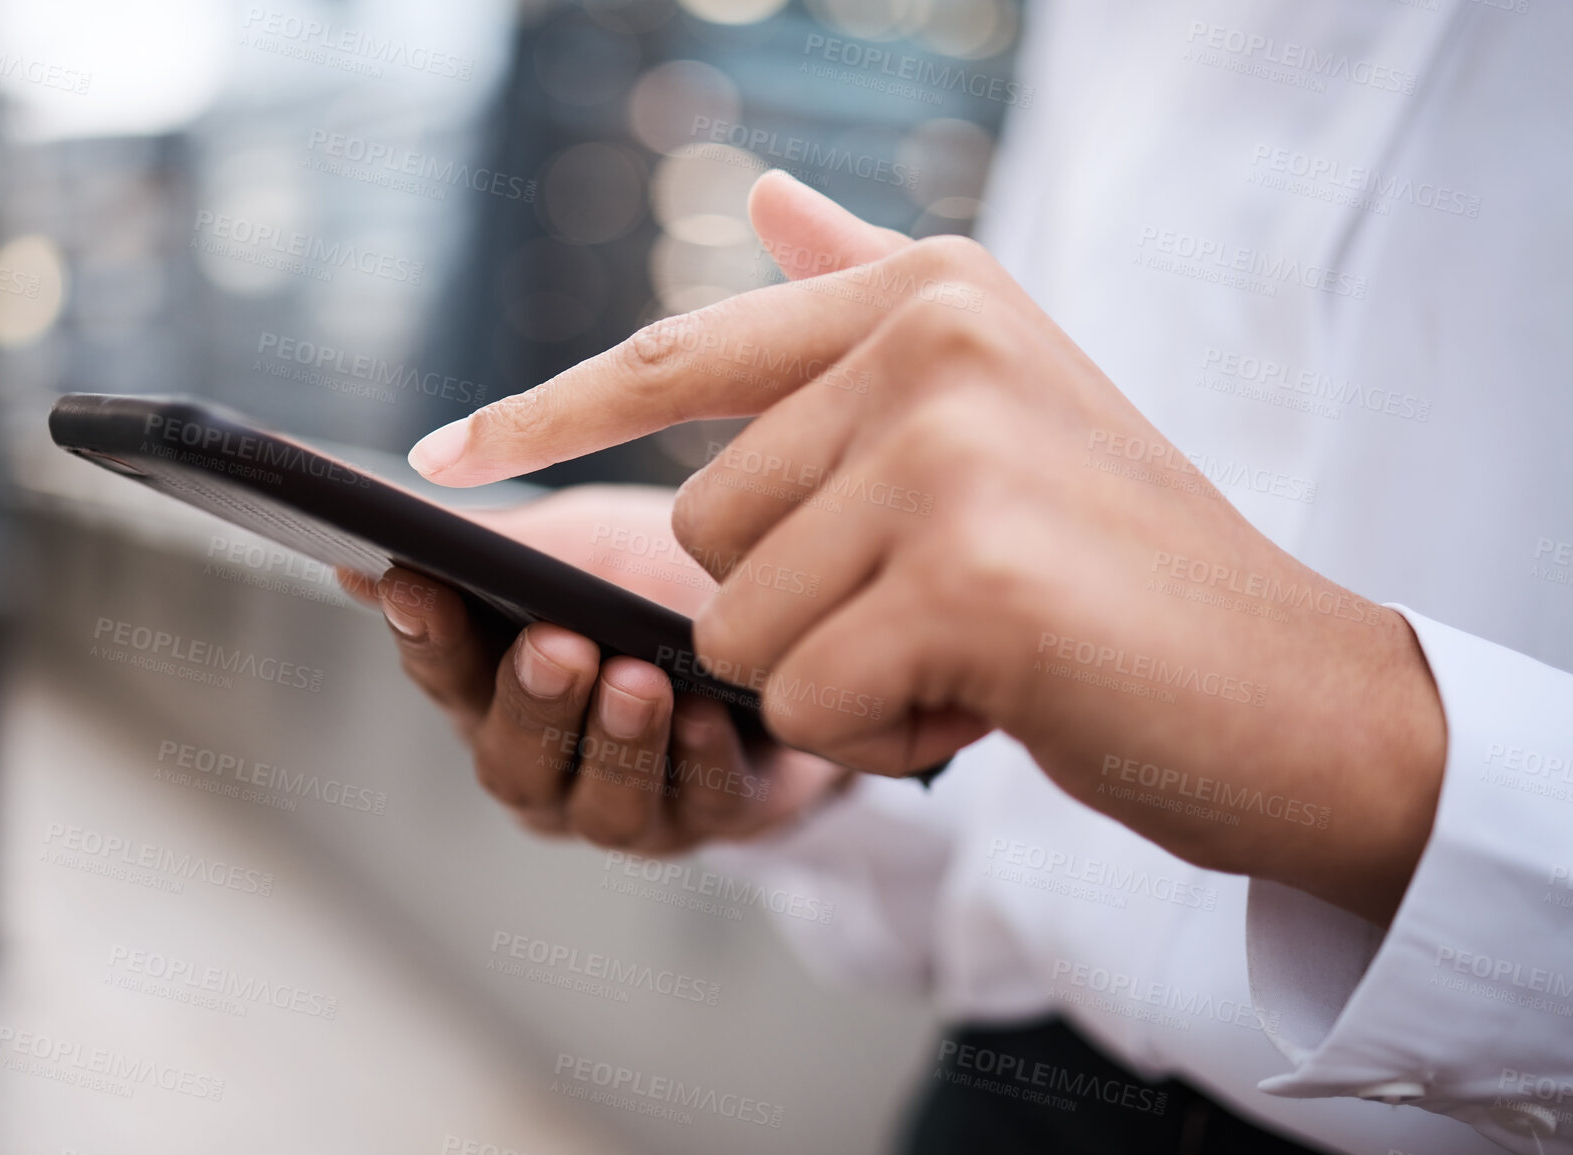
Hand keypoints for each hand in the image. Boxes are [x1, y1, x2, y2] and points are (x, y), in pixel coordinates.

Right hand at [340, 484, 851, 853]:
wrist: (790, 617)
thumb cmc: (656, 583)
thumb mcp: (576, 549)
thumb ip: (486, 554)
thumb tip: (359, 556)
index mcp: (495, 695)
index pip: (442, 674)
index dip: (425, 635)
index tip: (413, 580)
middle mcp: (550, 769)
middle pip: (515, 760)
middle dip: (533, 703)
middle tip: (555, 644)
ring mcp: (632, 807)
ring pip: (605, 805)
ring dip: (618, 742)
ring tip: (636, 681)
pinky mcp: (720, 816)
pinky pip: (706, 805)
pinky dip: (702, 762)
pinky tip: (708, 715)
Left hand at [403, 171, 1446, 924]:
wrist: (1294, 689)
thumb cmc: (1121, 564)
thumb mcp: (997, 403)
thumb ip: (862, 296)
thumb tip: (755, 190)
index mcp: (925, 293)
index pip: (676, 354)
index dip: (546, 412)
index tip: (439, 455)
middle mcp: (930, 342)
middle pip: (698, 530)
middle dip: (796, 609)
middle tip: (940, 611)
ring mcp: (948, 452)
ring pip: (736, 627)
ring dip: (838, 678)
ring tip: (970, 656)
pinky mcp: (966, 576)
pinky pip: (804, 703)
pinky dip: (880, 739)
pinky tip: (989, 706)